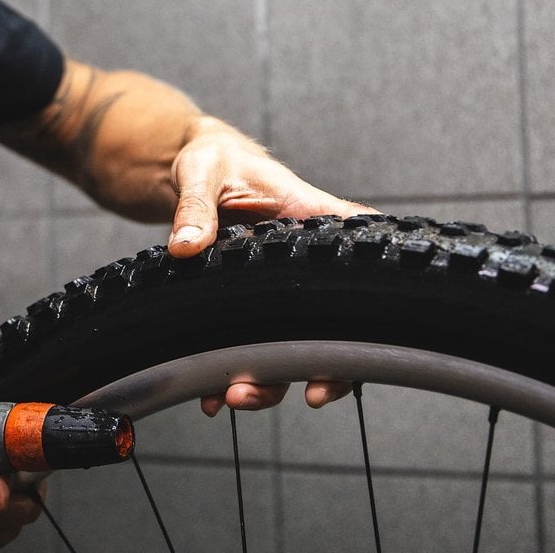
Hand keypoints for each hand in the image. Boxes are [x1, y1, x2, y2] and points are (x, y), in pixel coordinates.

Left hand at [165, 117, 376, 416]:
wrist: (189, 169)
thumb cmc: (211, 157)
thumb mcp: (201, 171)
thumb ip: (195, 207)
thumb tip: (185, 245)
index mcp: (312, 218)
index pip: (361, 263)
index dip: (368, 314)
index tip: (349, 352)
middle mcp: (306, 260)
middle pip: (334, 324)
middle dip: (314, 366)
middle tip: (286, 389)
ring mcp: (283, 286)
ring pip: (294, 345)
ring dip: (268, 380)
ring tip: (232, 396)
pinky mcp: (254, 301)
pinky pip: (255, 344)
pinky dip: (233, 372)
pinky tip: (210, 395)